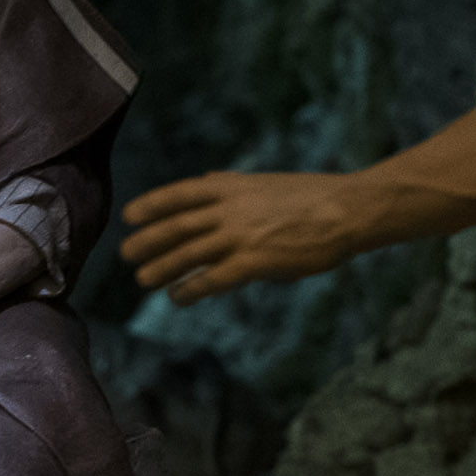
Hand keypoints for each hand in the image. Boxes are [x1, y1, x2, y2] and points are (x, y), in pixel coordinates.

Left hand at [120, 172, 362, 302]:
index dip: (151, 205)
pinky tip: (177, 296)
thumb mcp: (265, 181)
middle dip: (148, 240)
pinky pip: (212, 278)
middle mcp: (231, 208)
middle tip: (126, 253)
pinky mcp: (256, 261)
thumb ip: (233, 184)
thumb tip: (207, 179)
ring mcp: (242, 235)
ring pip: (188, 253)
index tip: (129, 216)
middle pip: (177, 225)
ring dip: (161, 267)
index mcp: (233, 186)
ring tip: (142, 279)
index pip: (181, 194)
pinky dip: (190, 289)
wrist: (349, 210)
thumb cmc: (312, 197)